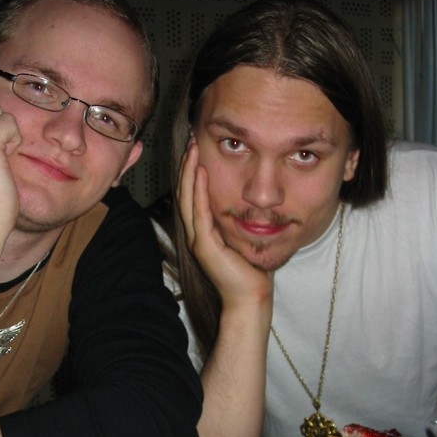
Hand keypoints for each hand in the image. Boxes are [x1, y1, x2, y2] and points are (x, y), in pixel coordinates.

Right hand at [177, 142, 272, 316]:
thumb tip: (246, 201)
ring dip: (188, 172)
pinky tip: (199, 172)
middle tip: (190, 139)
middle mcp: (196, 234)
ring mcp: (198, 240)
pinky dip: (198, 191)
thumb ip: (238, 219)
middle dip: (187, 165)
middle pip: (185, 193)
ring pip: (188, 199)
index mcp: (203, 232)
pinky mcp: (205, 246)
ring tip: (191, 149)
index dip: (191, 171)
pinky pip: (199, 212)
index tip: (196, 148)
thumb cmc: (251, 271)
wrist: (250, 297)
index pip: (193, 196)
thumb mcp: (242, 237)